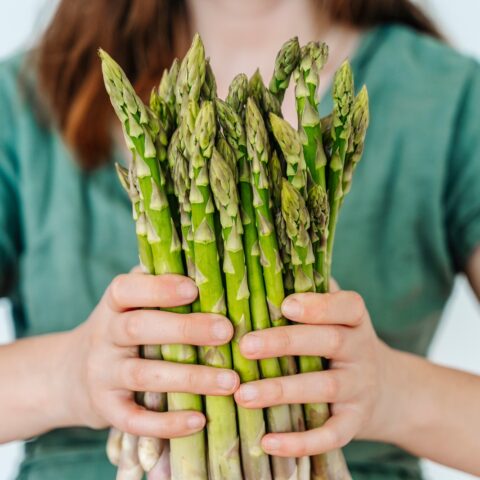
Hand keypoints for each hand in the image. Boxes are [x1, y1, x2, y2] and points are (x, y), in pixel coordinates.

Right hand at [62, 272, 237, 437]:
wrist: (69, 375)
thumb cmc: (120, 332)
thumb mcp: (128, 306)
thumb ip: (156, 288)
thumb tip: (206, 265)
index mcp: (113, 306)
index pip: (126, 289)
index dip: (158, 288)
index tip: (194, 288)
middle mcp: (103, 336)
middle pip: (138, 328)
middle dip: (184, 329)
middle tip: (226, 331)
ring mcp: (102, 374)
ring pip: (143, 375)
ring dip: (190, 378)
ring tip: (230, 381)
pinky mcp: (105, 410)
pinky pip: (133, 420)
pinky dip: (166, 423)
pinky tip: (200, 421)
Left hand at [234, 289, 392, 456]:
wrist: (388, 391)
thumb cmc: (343, 343)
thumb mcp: (339, 318)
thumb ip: (314, 295)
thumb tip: (267, 268)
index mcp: (355, 321)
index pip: (347, 306)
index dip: (319, 305)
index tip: (285, 305)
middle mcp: (361, 351)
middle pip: (328, 342)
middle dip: (285, 343)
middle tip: (245, 346)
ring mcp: (360, 389)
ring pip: (324, 387)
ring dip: (282, 391)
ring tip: (243, 395)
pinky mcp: (355, 423)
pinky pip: (331, 434)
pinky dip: (301, 441)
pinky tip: (267, 442)